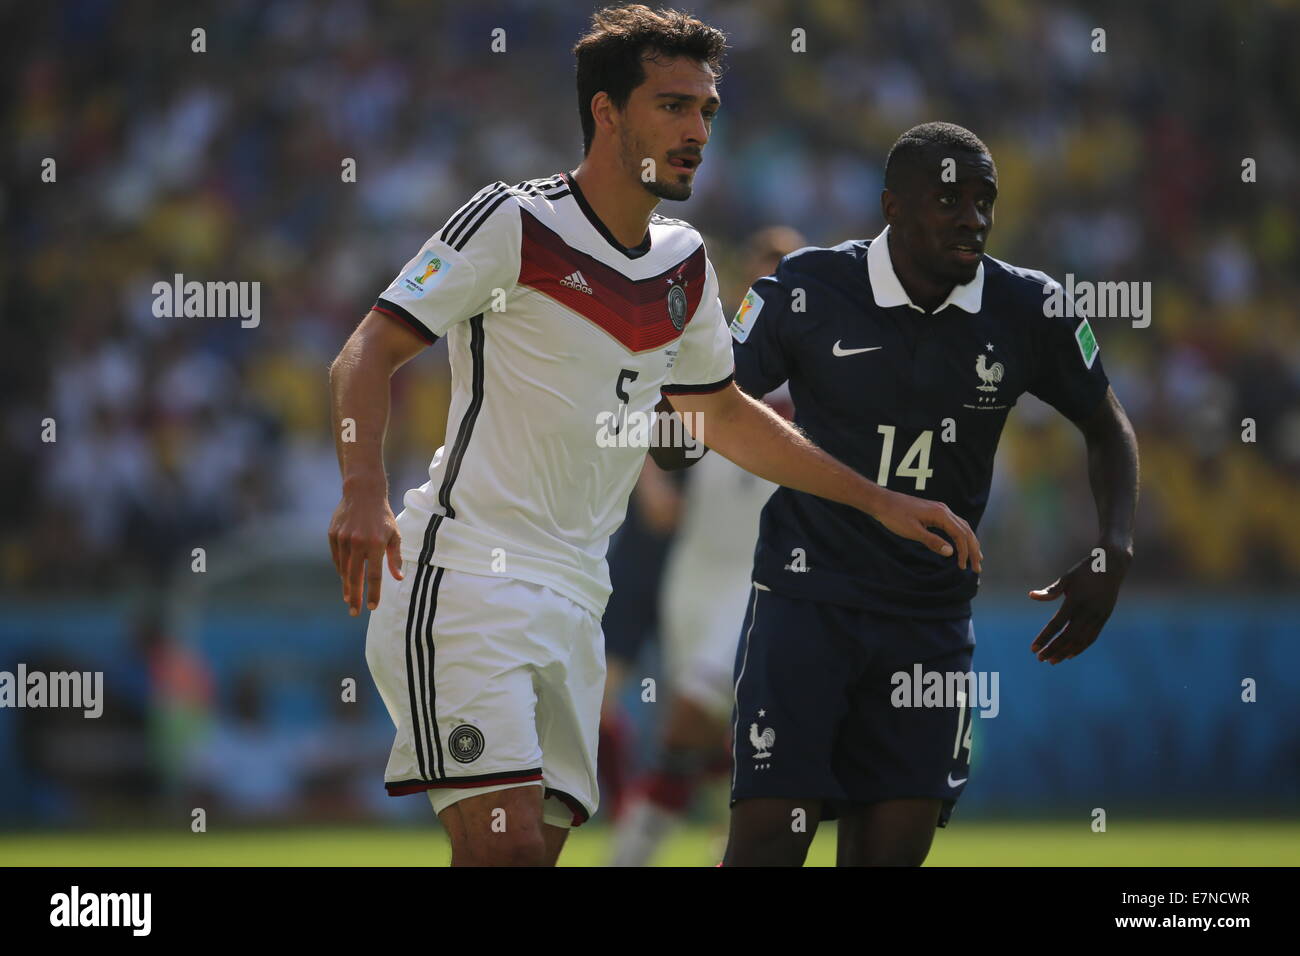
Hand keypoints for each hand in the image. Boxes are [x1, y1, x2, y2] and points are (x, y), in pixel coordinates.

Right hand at [328, 487, 402, 616]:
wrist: (362, 493)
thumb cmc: (382, 516)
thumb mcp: (394, 534)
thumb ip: (395, 557)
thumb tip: (398, 578)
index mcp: (375, 544)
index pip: (373, 576)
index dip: (372, 593)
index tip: (372, 607)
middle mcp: (358, 543)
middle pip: (355, 577)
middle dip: (355, 597)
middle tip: (354, 612)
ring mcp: (343, 539)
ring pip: (344, 569)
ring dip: (346, 586)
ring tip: (349, 599)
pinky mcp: (333, 535)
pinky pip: (337, 558)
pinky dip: (341, 570)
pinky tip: (345, 579)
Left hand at [872, 489, 981, 571]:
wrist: (882, 502)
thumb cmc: (895, 516)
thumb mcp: (913, 531)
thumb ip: (932, 541)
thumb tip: (950, 552)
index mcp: (941, 514)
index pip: (960, 535)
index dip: (964, 552)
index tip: (964, 568)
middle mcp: (944, 511)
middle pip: (966, 531)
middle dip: (973, 549)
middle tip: (977, 568)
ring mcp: (940, 510)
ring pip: (962, 527)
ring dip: (970, 542)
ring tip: (976, 557)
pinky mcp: (934, 512)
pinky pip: (954, 524)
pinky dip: (961, 536)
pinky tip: (960, 544)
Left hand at [1029, 545, 1130, 662]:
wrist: (1112, 566)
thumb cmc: (1084, 571)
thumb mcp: (1066, 578)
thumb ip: (1050, 591)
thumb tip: (1031, 596)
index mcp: (1075, 600)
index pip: (1056, 625)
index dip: (1044, 638)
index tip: (1033, 648)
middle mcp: (1087, 611)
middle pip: (1067, 636)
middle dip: (1053, 649)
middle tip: (1039, 658)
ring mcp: (1098, 616)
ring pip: (1080, 640)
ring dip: (1065, 652)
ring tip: (1052, 660)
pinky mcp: (1104, 618)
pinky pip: (1092, 637)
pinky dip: (1080, 648)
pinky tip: (1070, 655)